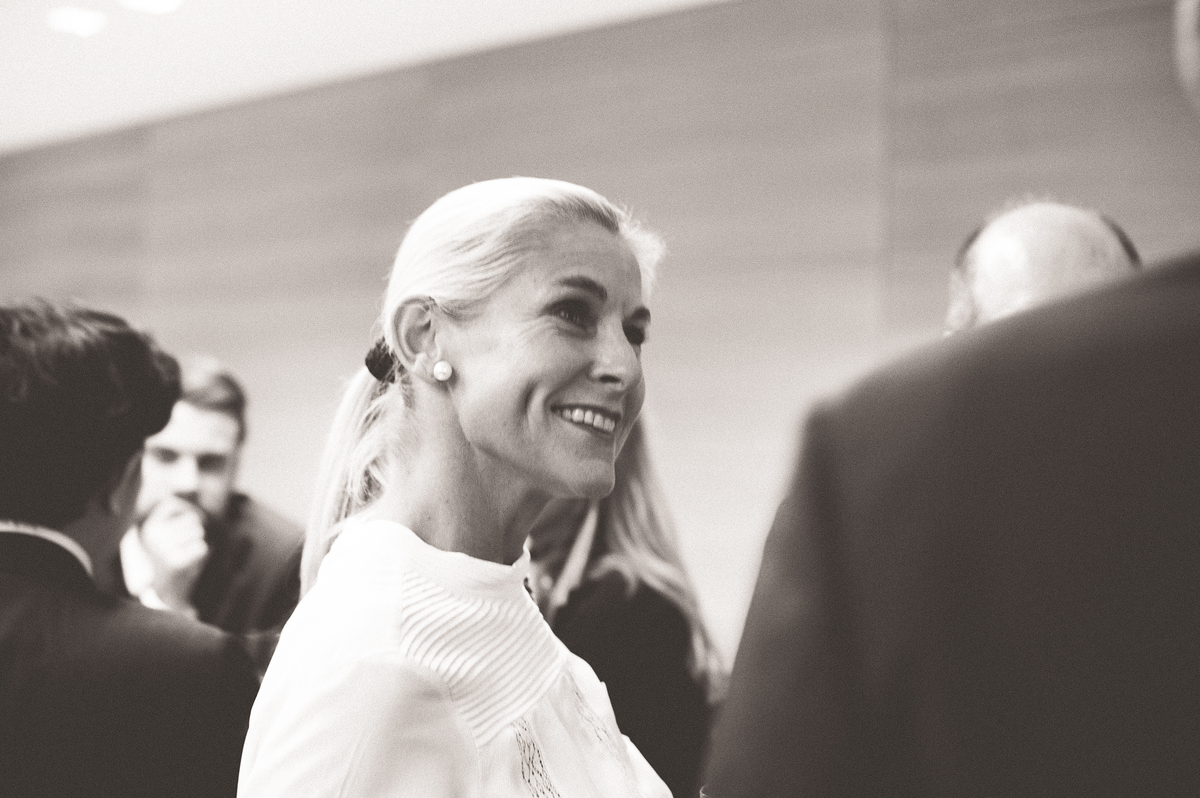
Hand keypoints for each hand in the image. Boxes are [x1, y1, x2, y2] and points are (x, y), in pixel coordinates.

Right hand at [139, 496, 209, 611]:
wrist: (165, 592)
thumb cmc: (169, 556)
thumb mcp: (162, 532)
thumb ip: (172, 512)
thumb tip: (188, 491)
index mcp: (146, 527)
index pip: (170, 502)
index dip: (185, 508)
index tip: (188, 521)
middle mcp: (152, 536)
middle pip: (192, 518)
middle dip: (194, 531)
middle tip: (183, 546)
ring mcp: (163, 549)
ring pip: (198, 531)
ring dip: (197, 541)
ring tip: (185, 553)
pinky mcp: (175, 561)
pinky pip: (201, 547)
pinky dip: (201, 553)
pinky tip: (189, 562)